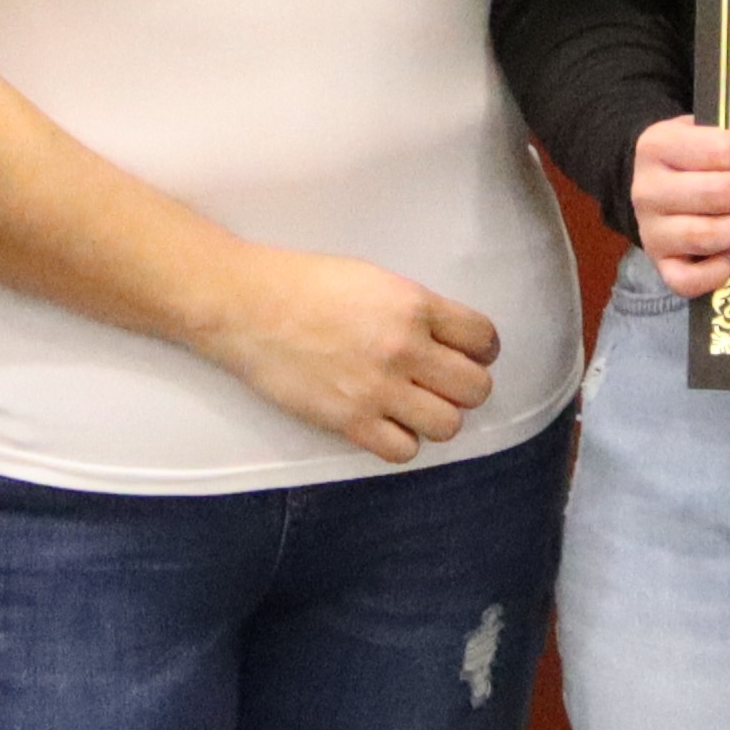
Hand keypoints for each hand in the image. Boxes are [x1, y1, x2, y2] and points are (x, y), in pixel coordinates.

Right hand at [215, 250, 497, 464]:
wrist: (247, 307)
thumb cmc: (303, 284)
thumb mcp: (373, 279)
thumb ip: (414, 309)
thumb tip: (446, 338)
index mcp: (413, 305)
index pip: (483, 338)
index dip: (482, 348)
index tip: (470, 353)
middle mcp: (404, 348)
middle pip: (475, 387)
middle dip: (465, 386)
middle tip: (443, 382)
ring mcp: (378, 389)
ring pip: (448, 424)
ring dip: (438, 417)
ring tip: (416, 405)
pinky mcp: (350, 421)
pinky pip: (404, 450)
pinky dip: (402, 440)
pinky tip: (386, 423)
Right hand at [629, 115, 729, 296]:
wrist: (654, 187)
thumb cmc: (690, 158)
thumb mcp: (699, 132)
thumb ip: (728, 136)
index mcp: (656, 147)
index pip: (715, 149)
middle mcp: (647, 191)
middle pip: (716, 193)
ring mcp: (652, 232)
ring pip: (707, 235)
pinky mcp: (659, 264)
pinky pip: (686, 281)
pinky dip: (715, 274)